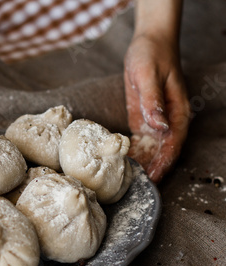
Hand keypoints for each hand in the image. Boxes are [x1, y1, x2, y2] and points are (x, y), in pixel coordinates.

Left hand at [124, 33, 190, 183]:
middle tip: (136, 187)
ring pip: (151, 148)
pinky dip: (133, 152)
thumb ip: (152, 100)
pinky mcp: (143, 118)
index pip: (173, 144)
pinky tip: (122, 163)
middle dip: (152, 169)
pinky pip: (140, 140)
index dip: (164, 162)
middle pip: (163, 151)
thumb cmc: (151, 55)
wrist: (149, 43)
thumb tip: (159, 125)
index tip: (153, 178)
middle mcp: (169, 120)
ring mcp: (156, 120)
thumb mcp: (148, 76)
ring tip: (127, 181)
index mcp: (177, 112)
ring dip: (142, 164)